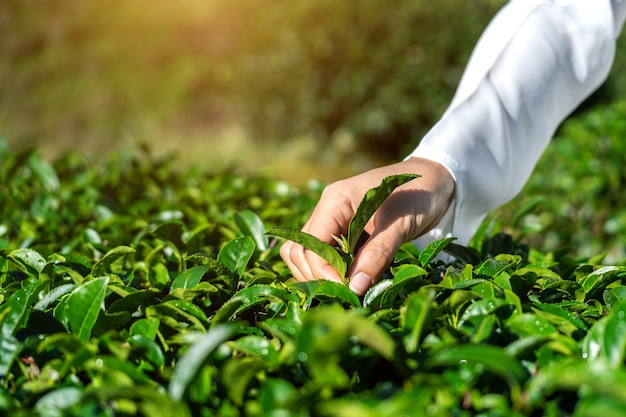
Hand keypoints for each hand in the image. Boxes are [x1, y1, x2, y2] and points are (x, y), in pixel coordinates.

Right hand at [280, 157, 454, 295]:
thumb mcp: (399, 225)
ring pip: (306, 255)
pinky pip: (325, 255)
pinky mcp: (342, 232)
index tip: (347, 290)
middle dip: (316, 276)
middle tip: (346, 294)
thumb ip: (376, 255)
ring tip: (347, 289)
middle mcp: (326, 210)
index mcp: (334, 201)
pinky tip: (352, 280)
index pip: (310, 244)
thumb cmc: (418, 195)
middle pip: (299, 251)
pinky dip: (333, 271)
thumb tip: (355, 287)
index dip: (323, 271)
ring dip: (320, 275)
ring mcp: (332, 221)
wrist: (435, 181)